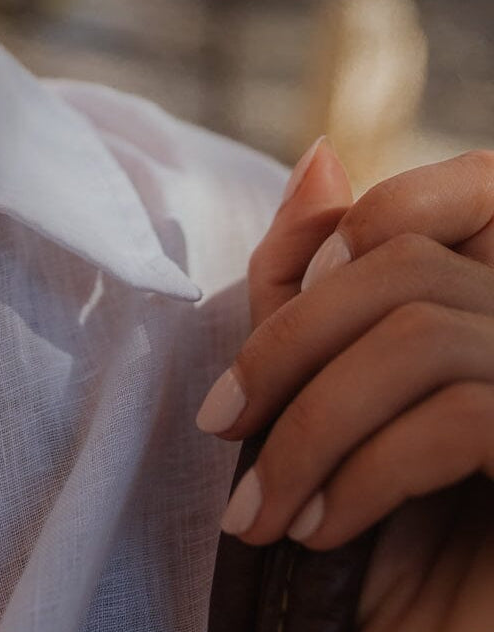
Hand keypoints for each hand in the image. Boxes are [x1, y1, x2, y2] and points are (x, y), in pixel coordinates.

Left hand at [197, 143, 493, 629]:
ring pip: (422, 336)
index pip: (481, 184)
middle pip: (410, 264)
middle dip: (288, 341)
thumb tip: (321, 156)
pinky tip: (322, 529)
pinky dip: (361, 472)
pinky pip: (461, 416)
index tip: (296, 293)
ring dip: (310, 425)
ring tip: (263, 507)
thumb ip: (313, 282)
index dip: (388, 205)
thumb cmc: (375, 535)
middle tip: (224, 423)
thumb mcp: (323, 390)